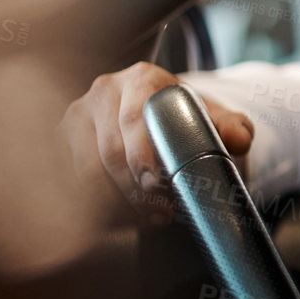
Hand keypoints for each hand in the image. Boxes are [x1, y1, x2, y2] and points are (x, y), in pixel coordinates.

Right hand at [60, 61, 254, 222]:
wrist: (161, 119)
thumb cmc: (188, 119)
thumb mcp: (217, 119)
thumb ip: (233, 128)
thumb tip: (238, 140)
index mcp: (140, 79)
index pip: (132, 119)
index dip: (140, 156)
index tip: (154, 185)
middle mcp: (102, 91)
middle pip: (108, 151)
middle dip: (132, 190)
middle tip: (160, 214)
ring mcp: (76, 116)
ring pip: (84, 170)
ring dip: (115, 203)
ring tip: (148, 218)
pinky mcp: (61, 141)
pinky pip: (70, 180)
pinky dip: (95, 206)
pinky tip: (122, 219)